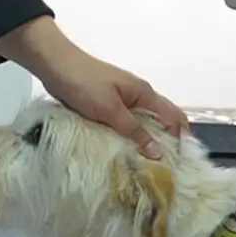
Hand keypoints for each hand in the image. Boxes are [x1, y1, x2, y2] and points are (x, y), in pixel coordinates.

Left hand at [4, 26, 187, 157]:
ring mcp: (122, 101)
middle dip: (165, 142)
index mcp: (144, 93)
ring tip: (144, 167)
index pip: (173, 116)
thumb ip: (134, 130)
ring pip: (142, 124)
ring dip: (145, 142)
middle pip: (161, 120)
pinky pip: (124, 125)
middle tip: (162, 169)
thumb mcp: (111, 110)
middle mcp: (138, 97)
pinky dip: (128, 138)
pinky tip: (123, 153)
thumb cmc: (85, 84)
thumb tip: (158, 152)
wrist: (55, 66)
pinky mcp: (107, 107)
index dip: (180, 137)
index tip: (178, 163)